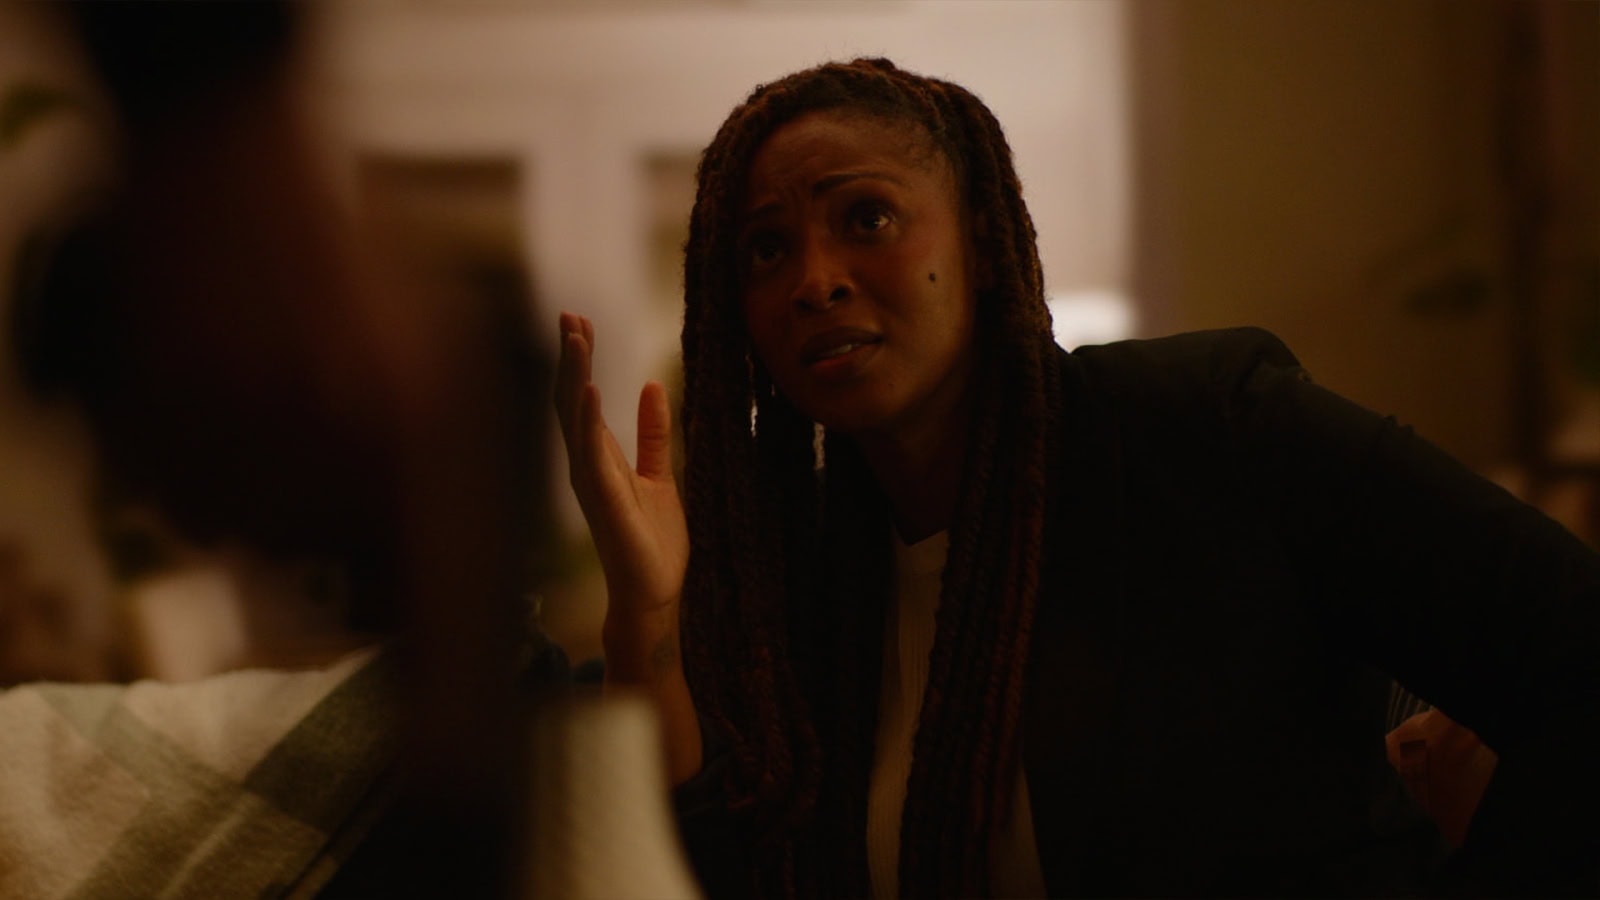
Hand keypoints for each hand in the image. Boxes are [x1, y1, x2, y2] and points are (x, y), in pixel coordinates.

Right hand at [554, 313, 688, 625]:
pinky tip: (592, 389)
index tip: (580, 323)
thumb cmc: (652, 541)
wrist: (653, 591)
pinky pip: (591, 451)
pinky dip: (589, 418)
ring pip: (575, 417)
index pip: (583, 398)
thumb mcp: (659, 475)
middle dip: (570, 358)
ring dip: (575, 376)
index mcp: (599, 457)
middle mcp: (585, 464)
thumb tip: (653, 387)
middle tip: (568, 316)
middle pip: (571, 400)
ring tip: (575, 337)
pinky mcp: (602, 497)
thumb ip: (653, 434)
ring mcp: (589, 479)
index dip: (580, 360)